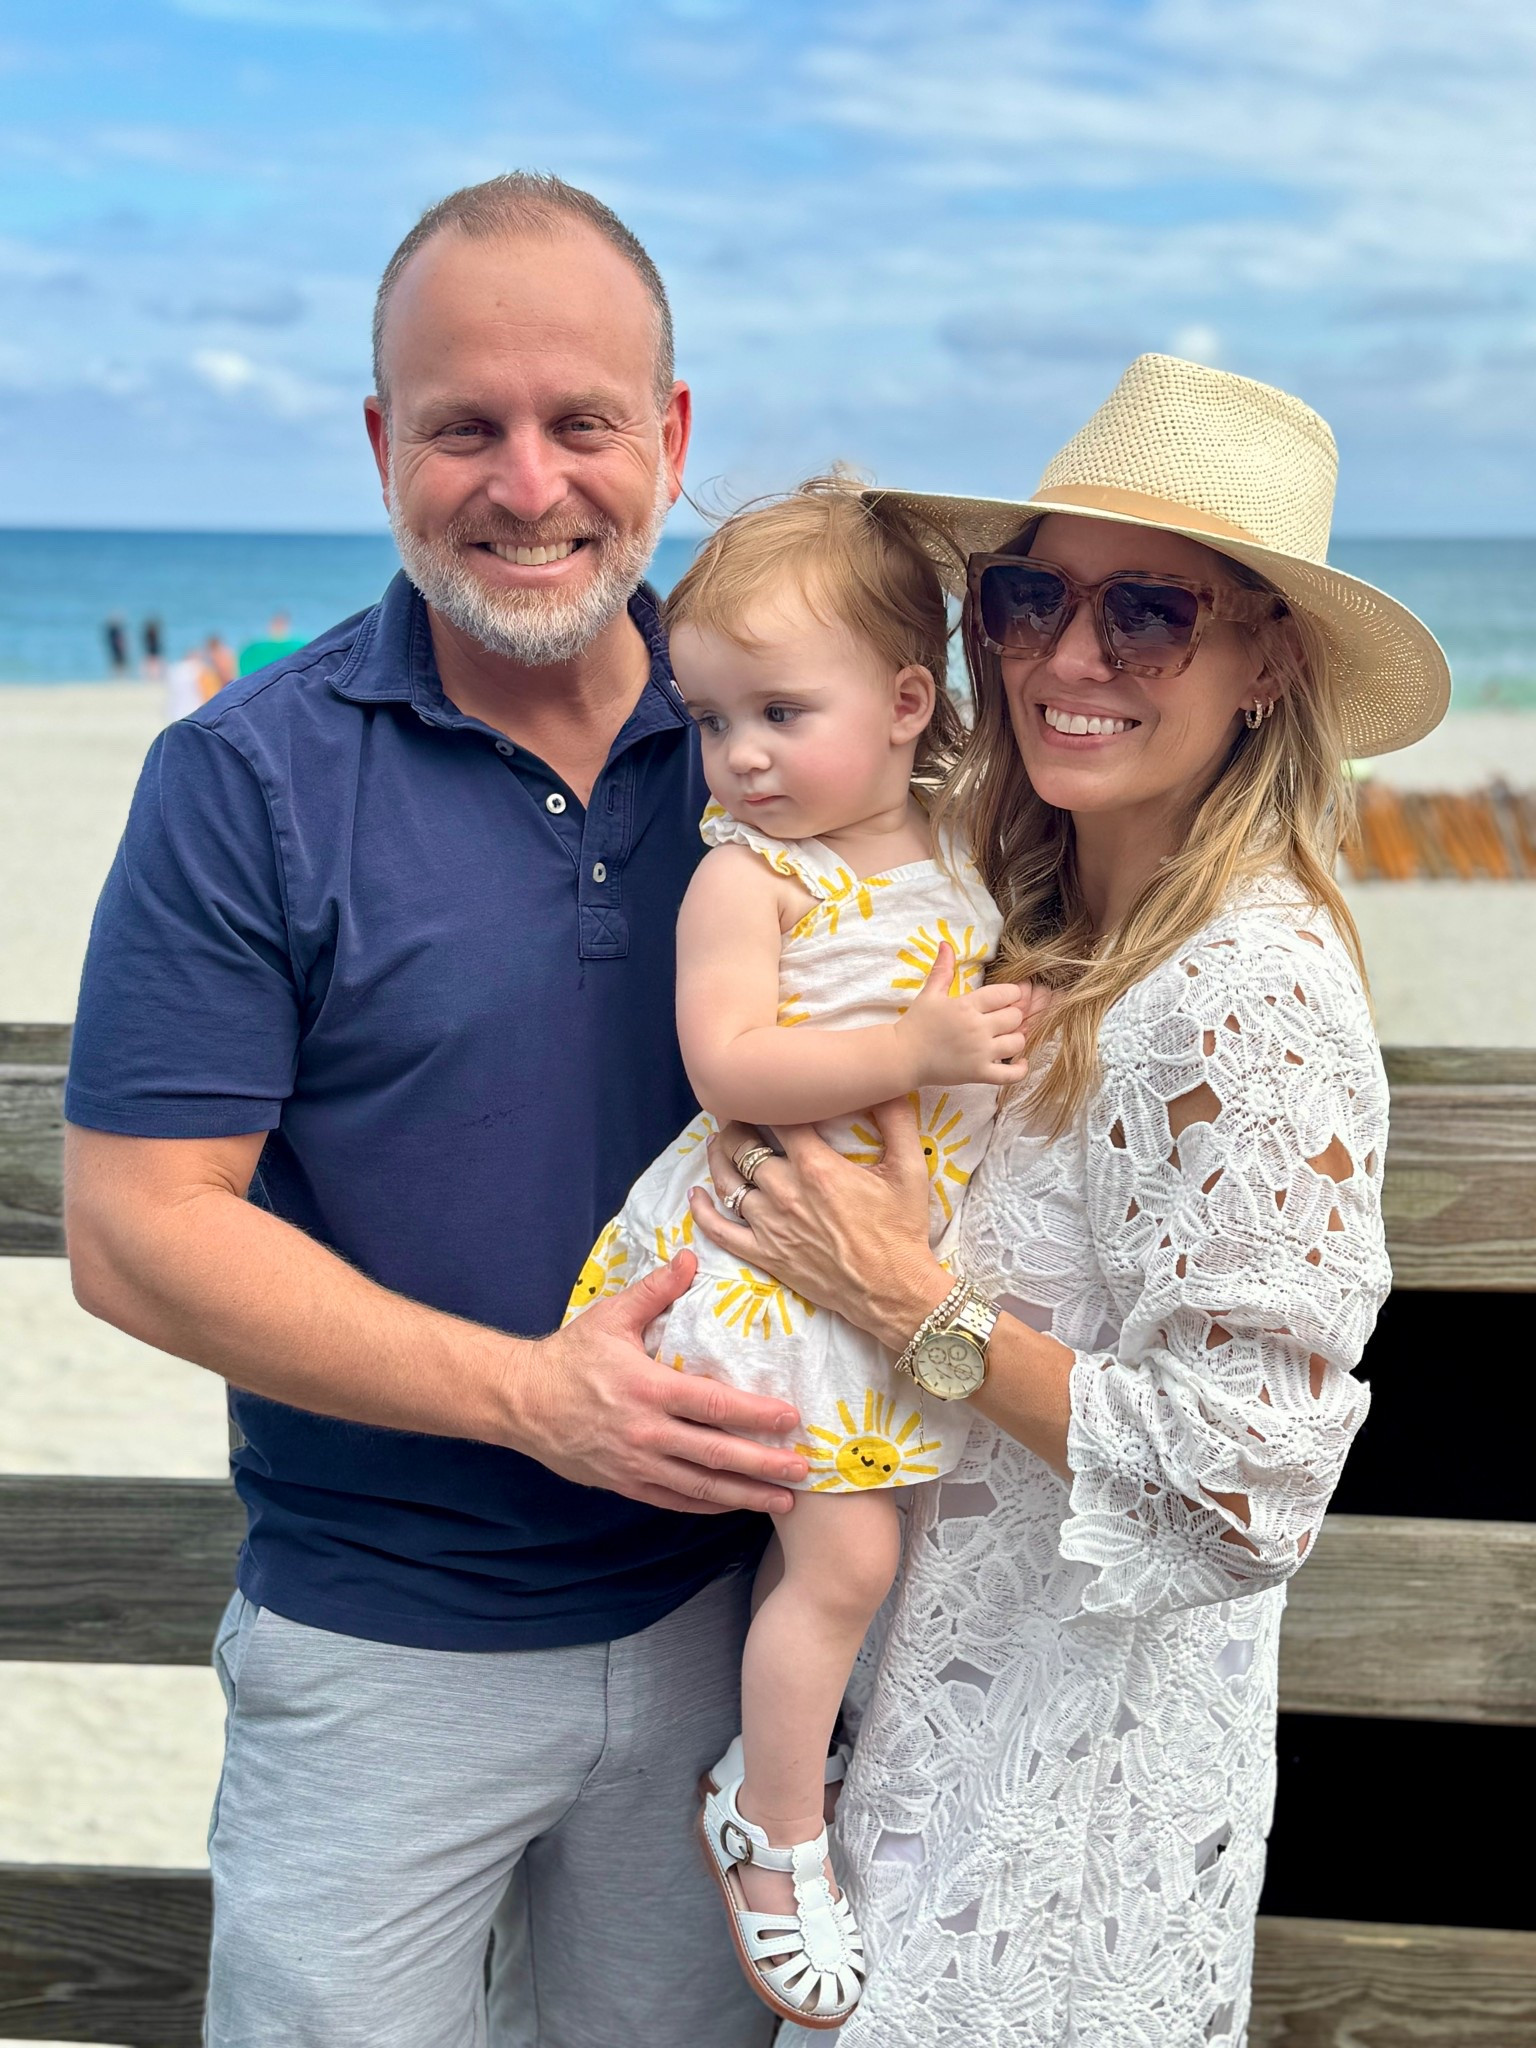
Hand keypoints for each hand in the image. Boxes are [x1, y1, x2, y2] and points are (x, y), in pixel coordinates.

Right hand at [518, 1252, 807, 1514]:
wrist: (520, 1401)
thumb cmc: (570, 1356)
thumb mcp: (611, 1316)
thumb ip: (655, 1291)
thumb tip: (690, 1258)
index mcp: (647, 1387)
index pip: (713, 1404)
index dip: (754, 1414)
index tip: (789, 1418)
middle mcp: (645, 1432)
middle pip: (715, 1453)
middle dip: (763, 1465)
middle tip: (803, 1470)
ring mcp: (635, 1463)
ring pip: (699, 1486)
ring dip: (744, 1495)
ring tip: (783, 1501)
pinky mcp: (624, 1483)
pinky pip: (673, 1499)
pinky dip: (707, 1505)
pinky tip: (733, 1506)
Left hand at [689, 1101, 952, 1352]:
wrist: (893, 1291)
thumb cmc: (901, 1229)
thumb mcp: (910, 1169)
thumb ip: (897, 1120)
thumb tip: (887, 1084)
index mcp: (816, 1167)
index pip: (778, 1118)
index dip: (769, 1100)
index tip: (769, 1091)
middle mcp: (784, 1192)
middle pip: (743, 1146)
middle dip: (738, 1125)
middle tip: (741, 1114)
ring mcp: (769, 1225)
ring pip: (727, 1182)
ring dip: (720, 1157)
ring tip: (720, 1142)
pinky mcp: (764, 1254)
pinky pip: (720, 1231)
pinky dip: (703, 1211)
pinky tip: (696, 1195)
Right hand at [893, 943, 1030, 1086]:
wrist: (903, 1057)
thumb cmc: (916, 1024)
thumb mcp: (930, 993)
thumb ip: (942, 969)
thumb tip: (946, 944)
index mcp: (967, 1005)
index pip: (1006, 994)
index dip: (1013, 994)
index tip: (1007, 998)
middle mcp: (977, 1028)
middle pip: (1015, 1017)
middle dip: (1013, 1015)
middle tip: (1003, 1018)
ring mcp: (980, 1053)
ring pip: (1018, 1042)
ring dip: (1016, 1038)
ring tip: (1006, 1037)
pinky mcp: (979, 1074)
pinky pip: (1011, 1075)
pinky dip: (1021, 1069)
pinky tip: (1020, 1062)